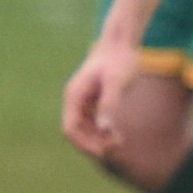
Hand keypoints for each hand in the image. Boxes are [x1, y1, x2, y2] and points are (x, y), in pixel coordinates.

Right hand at [60, 37, 141, 156]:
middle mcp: (75, 99)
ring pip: (85, 129)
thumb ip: (109, 104)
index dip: (84, 144)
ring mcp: (83, 100)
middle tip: (117, 145)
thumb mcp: (116, 81)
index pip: (70, 128)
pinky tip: (117, 134)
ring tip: (119, 141)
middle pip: (77, 132)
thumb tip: (104, 129)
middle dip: (93, 143)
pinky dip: (102, 131)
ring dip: (98, 139)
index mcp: (75, 95)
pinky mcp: (94, 100)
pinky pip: (93, 123)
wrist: (121, 42)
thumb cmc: (119, 59)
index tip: (103, 151)